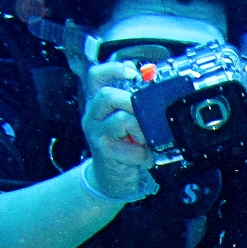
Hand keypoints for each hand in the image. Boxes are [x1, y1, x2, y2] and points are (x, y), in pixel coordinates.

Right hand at [80, 60, 154, 198]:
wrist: (110, 178)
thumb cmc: (122, 146)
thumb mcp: (127, 121)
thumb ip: (134, 104)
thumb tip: (153, 85)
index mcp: (99, 103)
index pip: (97, 76)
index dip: (114, 69)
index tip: (133, 73)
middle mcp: (93, 116)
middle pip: (106, 95)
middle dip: (132, 102)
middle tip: (145, 114)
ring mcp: (97, 134)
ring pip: (121, 120)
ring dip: (142, 130)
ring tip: (146, 140)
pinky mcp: (105, 153)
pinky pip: (130, 149)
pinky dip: (144, 154)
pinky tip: (144, 158)